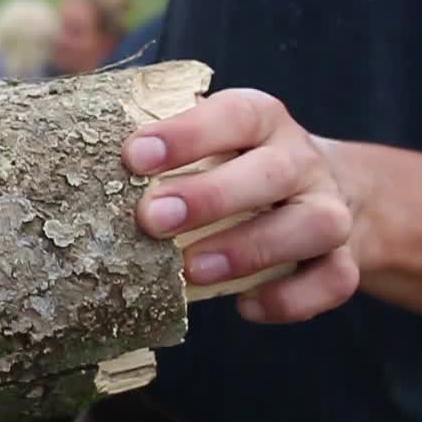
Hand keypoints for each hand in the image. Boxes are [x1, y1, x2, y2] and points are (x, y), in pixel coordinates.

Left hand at [121, 89, 361, 323]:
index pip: (233, 115)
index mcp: (261, 119)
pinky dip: (292, 298)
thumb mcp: (204, 139)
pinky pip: (334, 280)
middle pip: (271, 172)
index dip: (186, 134)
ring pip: (312, 225)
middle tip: (151, 219)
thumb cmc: (234, 162)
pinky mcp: (344, 258)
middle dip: (210, 197)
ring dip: (250, 249)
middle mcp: (300, 159)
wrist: (321, 188)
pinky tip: (246, 306)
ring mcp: (328, 208)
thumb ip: (158, 140)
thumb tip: (78, 148)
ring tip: (192, 270)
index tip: (134, 156)